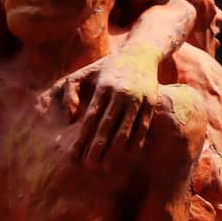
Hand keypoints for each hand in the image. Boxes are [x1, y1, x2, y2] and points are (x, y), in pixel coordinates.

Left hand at [64, 50, 160, 168]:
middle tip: (89, 166)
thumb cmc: (106, 68)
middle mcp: (121, 93)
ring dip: (115, 151)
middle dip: (97, 148)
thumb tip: (71, 117)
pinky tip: (127, 156)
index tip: (75, 154)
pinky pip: (142, 127)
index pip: (91, 118)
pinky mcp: (151, 102)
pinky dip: (135, 143)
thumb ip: (70, 91)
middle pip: (107, 127)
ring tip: (106, 167)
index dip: (83, 137)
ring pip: (125, 130)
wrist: (141, 53)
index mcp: (103, 86)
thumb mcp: (84, 73)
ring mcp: (138, 98)